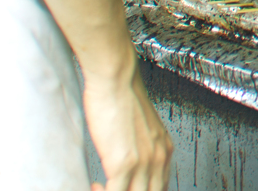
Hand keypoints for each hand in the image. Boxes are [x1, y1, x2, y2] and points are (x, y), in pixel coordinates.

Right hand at [85, 62, 172, 190]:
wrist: (117, 78)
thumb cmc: (122, 96)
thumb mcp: (141, 128)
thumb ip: (142, 148)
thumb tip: (130, 162)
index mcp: (164, 151)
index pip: (160, 188)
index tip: (123, 187)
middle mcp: (159, 159)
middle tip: (110, 187)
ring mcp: (144, 163)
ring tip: (98, 188)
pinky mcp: (124, 163)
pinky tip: (93, 186)